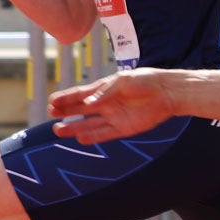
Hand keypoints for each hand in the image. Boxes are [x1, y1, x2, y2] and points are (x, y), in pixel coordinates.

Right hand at [49, 68, 176, 142]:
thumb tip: (87, 103)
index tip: (52, 101)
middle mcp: (107, 104)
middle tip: (50, 114)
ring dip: (75, 127)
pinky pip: (105, 134)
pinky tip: (80, 139)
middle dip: (66, 112)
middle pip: (81, 110)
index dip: (66, 98)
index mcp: (104, 89)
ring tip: (58, 130)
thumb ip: (105, 92)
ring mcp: (115, 117)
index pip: (80, 94)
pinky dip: (93, 136)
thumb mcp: (124, 81)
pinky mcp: (125, 128)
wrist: (168, 92)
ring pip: (89, 124)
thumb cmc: (146, 81)